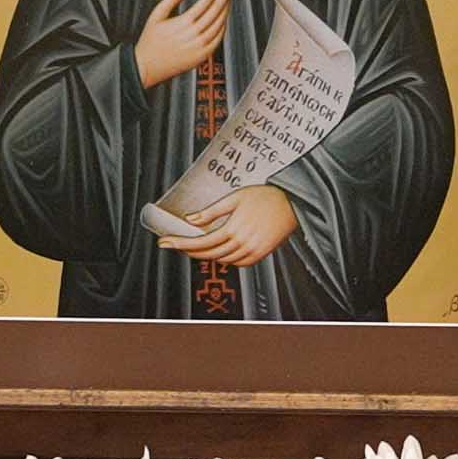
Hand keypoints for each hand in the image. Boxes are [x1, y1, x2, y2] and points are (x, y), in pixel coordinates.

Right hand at [132, 0, 240, 88]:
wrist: (147, 68)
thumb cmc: (150, 40)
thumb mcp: (157, 13)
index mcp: (184, 22)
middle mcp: (195, 34)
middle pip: (219, 6)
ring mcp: (202, 46)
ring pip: (222, 20)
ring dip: (228, 3)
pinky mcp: (204, 56)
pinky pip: (220, 36)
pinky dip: (224, 22)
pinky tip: (225, 11)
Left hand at [161, 184, 298, 268]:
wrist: (293, 203)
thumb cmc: (266, 196)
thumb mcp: (235, 197)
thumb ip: (211, 211)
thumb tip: (191, 219)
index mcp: (233, 229)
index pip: (200, 242)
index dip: (180, 243)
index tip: (165, 243)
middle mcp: (241, 244)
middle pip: (208, 254)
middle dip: (188, 250)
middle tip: (174, 245)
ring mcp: (251, 252)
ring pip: (221, 260)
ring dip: (206, 255)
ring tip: (194, 247)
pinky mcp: (260, 254)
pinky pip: (237, 263)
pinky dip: (224, 259)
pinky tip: (218, 251)